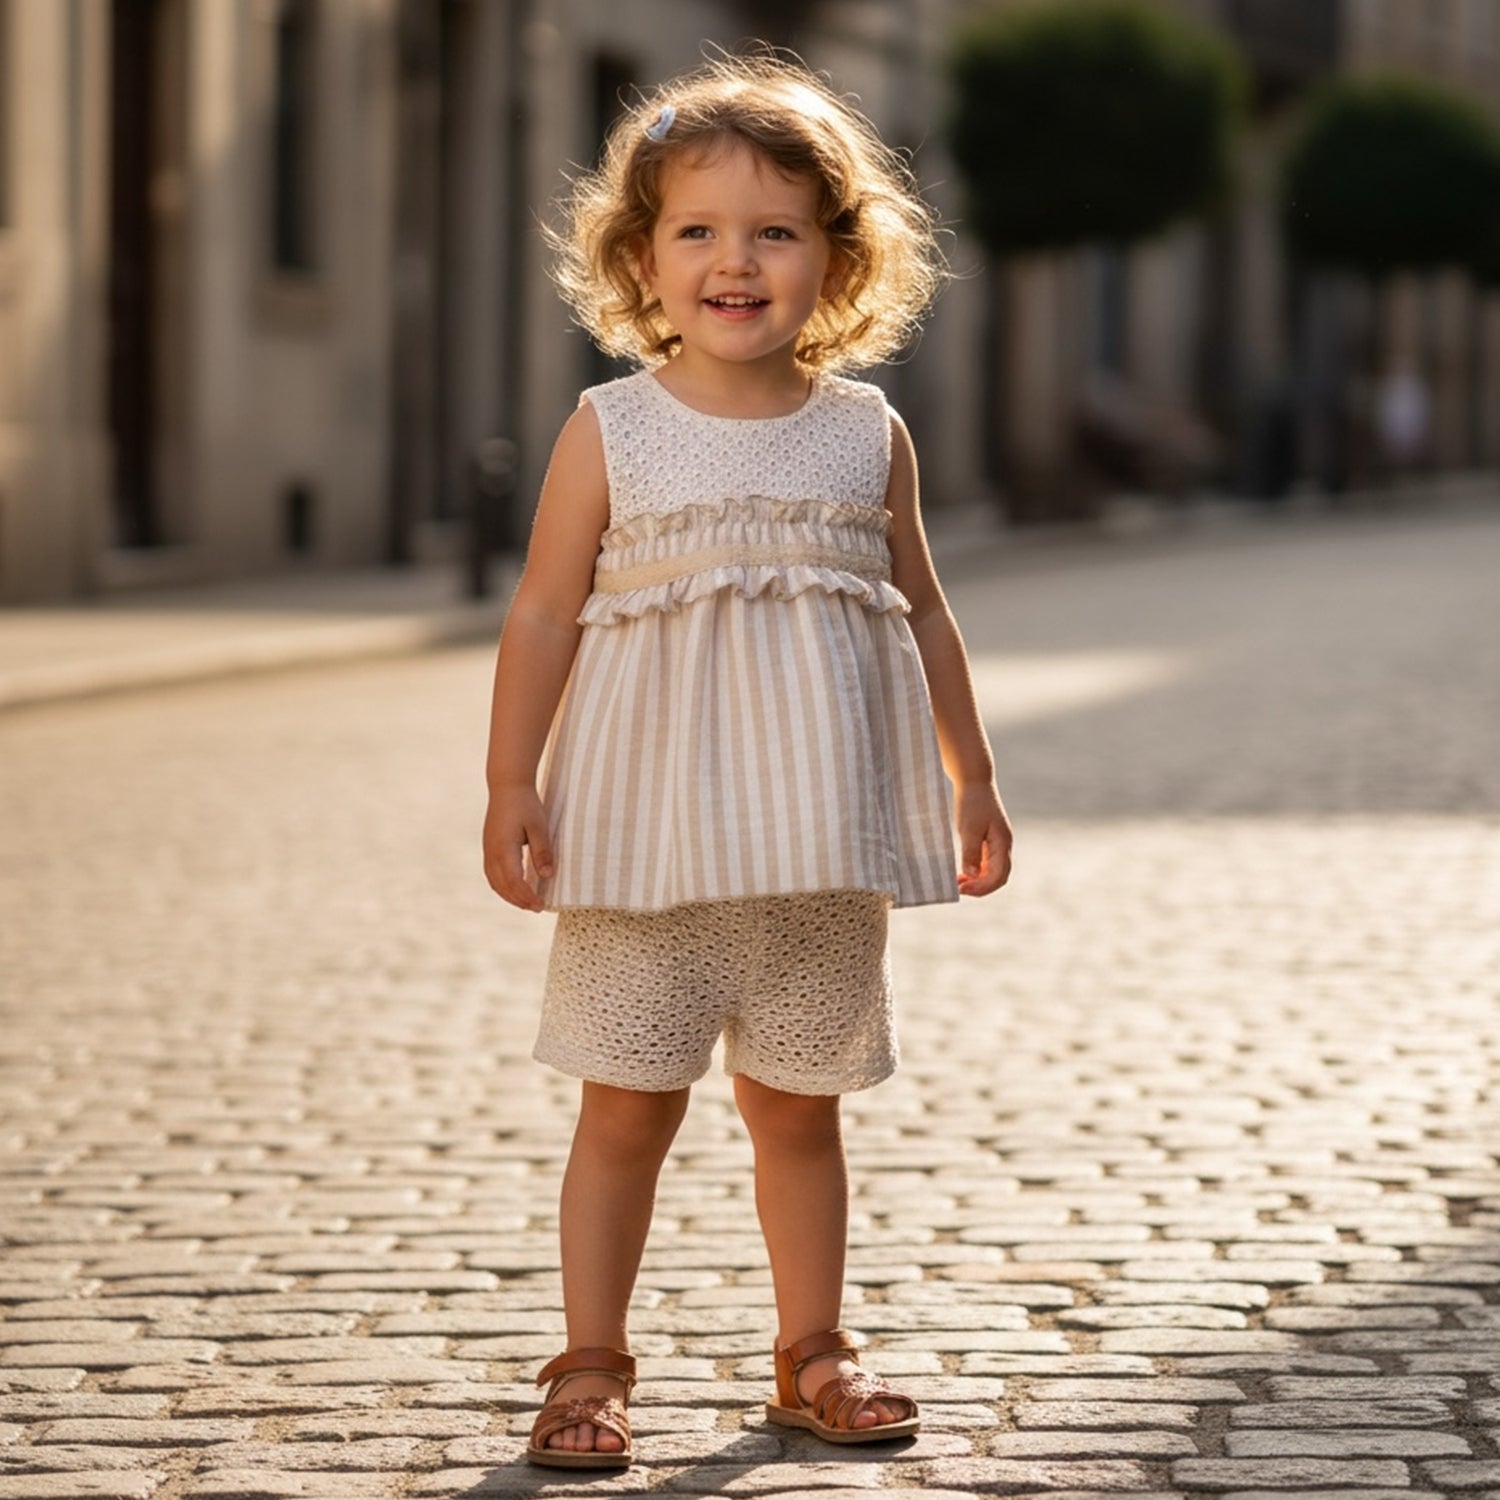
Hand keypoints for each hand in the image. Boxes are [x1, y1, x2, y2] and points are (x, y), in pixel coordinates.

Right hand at [483, 785, 553, 912]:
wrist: (507, 786)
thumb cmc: (525, 804)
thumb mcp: (539, 826)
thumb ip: (542, 851)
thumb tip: (547, 875)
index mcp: (503, 849)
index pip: (515, 882)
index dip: (527, 896)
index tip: (541, 905)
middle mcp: (492, 853)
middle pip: (503, 887)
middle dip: (519, 901)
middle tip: (537, 908)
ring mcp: (487, 851)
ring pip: (495, 882)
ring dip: (510, 896)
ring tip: (527, 903)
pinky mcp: (489, 848)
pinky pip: (492, 875)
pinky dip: (503, 886)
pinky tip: (515, 888)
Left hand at [956, 782, 1012, 897]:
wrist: (974, 781)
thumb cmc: (972, 803)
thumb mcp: (968, 828)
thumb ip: (971, 853)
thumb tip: (972, 875)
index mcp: (1003, 844)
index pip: (998, 876)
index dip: (981, 888)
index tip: (961, 889)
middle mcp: (1004, 846)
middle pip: (999, 877)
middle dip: (980, 887)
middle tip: (959, 890)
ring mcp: (998, 843)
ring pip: (993, 871)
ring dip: (978, 880)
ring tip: (958, 883)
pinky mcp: (990, 840)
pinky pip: (987, 863)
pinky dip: (976, 871)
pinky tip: (962, 872)